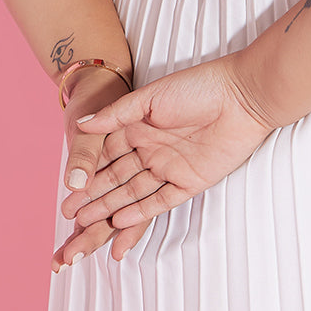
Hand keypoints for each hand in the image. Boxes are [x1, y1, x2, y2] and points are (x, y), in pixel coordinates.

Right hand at [60, 54, 274, 230]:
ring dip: (111, 207)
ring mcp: (171, 166)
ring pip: (134, 192)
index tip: (67, 189)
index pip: (107, 154)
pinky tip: (120, 221)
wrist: (244, 96)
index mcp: (140, 126)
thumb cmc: (199, 87)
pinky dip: (141, 212)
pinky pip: (161, 200)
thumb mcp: (152, 97)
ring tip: (86, 224)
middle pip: (117, 178)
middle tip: (68, 214)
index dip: (87, 172)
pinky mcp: (191, 180)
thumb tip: (82, 124)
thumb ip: (118, 114)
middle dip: (93, 196)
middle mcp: (152, 148)